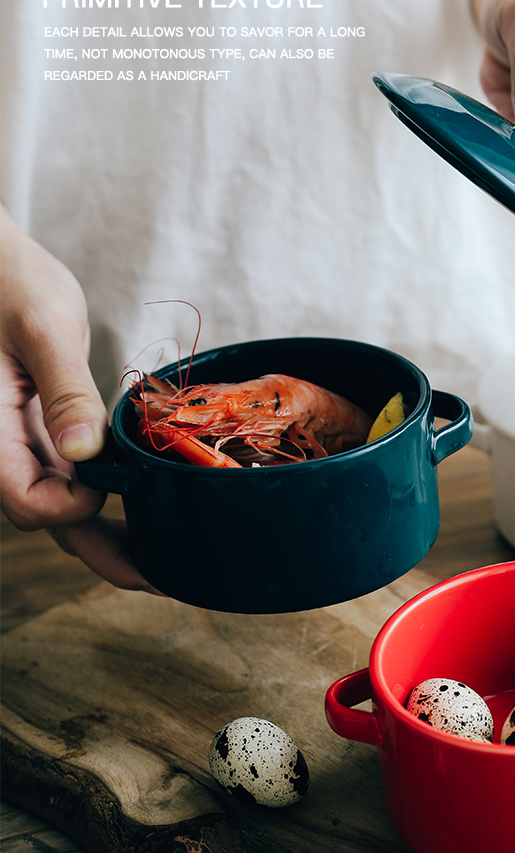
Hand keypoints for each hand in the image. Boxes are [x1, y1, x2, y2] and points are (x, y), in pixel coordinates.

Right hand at [0, 207, 156, 591]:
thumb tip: (83, 453)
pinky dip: (100, 492)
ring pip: (59, 500)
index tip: (110, 486)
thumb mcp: (41, 326)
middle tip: (162, 576)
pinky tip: (140, 503)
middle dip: (102, 550)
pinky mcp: (38, 426)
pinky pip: (65, 473)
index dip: (71, 508)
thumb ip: (64, 391)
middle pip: (48, 514)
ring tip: (162, 553)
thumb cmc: (5, 276)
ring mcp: (19, 438)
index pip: (27, 501)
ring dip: (105, 529)